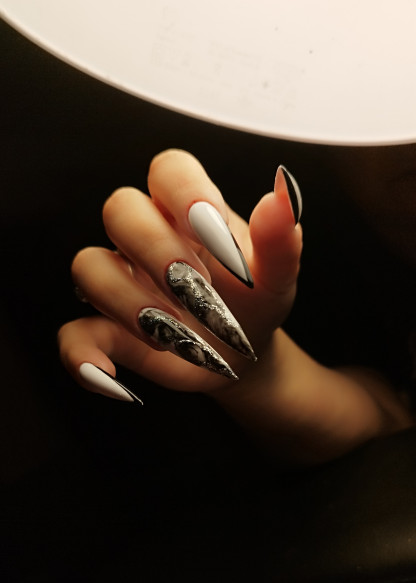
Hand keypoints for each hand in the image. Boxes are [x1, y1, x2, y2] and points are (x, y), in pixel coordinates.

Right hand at [58, 149, 301, 400]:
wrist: (242, 357)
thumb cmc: (254, 304)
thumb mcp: (277, 278)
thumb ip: (280, 239)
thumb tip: (283, 193)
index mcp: (189, 212)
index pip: (169, 169)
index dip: (183, 190)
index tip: (210, 227)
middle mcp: (146, 239)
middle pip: (120, 209)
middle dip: (156, 250)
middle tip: (197, 292)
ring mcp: (121, 282)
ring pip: (89, 266)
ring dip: (127, 302)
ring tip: (175, 336)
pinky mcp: (107, 330)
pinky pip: (72, 334)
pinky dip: (83, 357)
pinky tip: (113, 377)